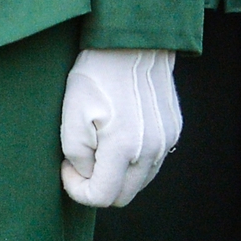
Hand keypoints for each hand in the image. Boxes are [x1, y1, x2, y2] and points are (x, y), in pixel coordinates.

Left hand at [58, 49, 181, 207]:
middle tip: (83, 159)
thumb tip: (89, 174)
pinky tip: (121, 134)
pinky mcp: (174, 129)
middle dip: (99, 185)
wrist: (133, 44)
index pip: (102, 197)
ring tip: (102, 145)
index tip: (67, 166)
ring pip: (140, 181)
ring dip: (118, 174)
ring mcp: (167, 140)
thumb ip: (79, 158)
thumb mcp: (72, 118)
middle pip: (124, 195)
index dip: (78, 190)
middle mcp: (151, 149)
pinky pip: (153, 161)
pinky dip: (134, 159)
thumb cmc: (97, 77)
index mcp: (124, 148)